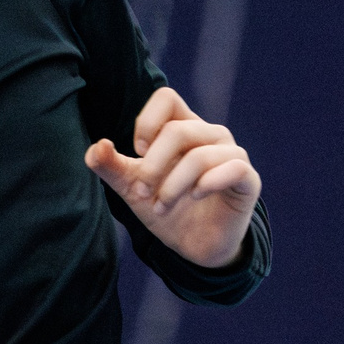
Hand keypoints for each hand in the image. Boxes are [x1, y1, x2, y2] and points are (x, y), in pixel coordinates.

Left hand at [85, 87, 259, 269]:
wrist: (194, 245)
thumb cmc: (165, 207)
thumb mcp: (131, 188)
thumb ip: (111, 166)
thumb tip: (96, 147)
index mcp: (183, 127)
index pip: (167, 98)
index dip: (146, 123)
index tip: (137, 153)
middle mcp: (210, 135)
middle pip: (177, 130)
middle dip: (152, 166)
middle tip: (140, 193)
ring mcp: (232, 155)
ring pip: (200, 155)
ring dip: (172, 186)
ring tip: (160, 207)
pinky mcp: (248, 180)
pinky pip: (234, 168)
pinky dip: (207, 184)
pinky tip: (194, 198)